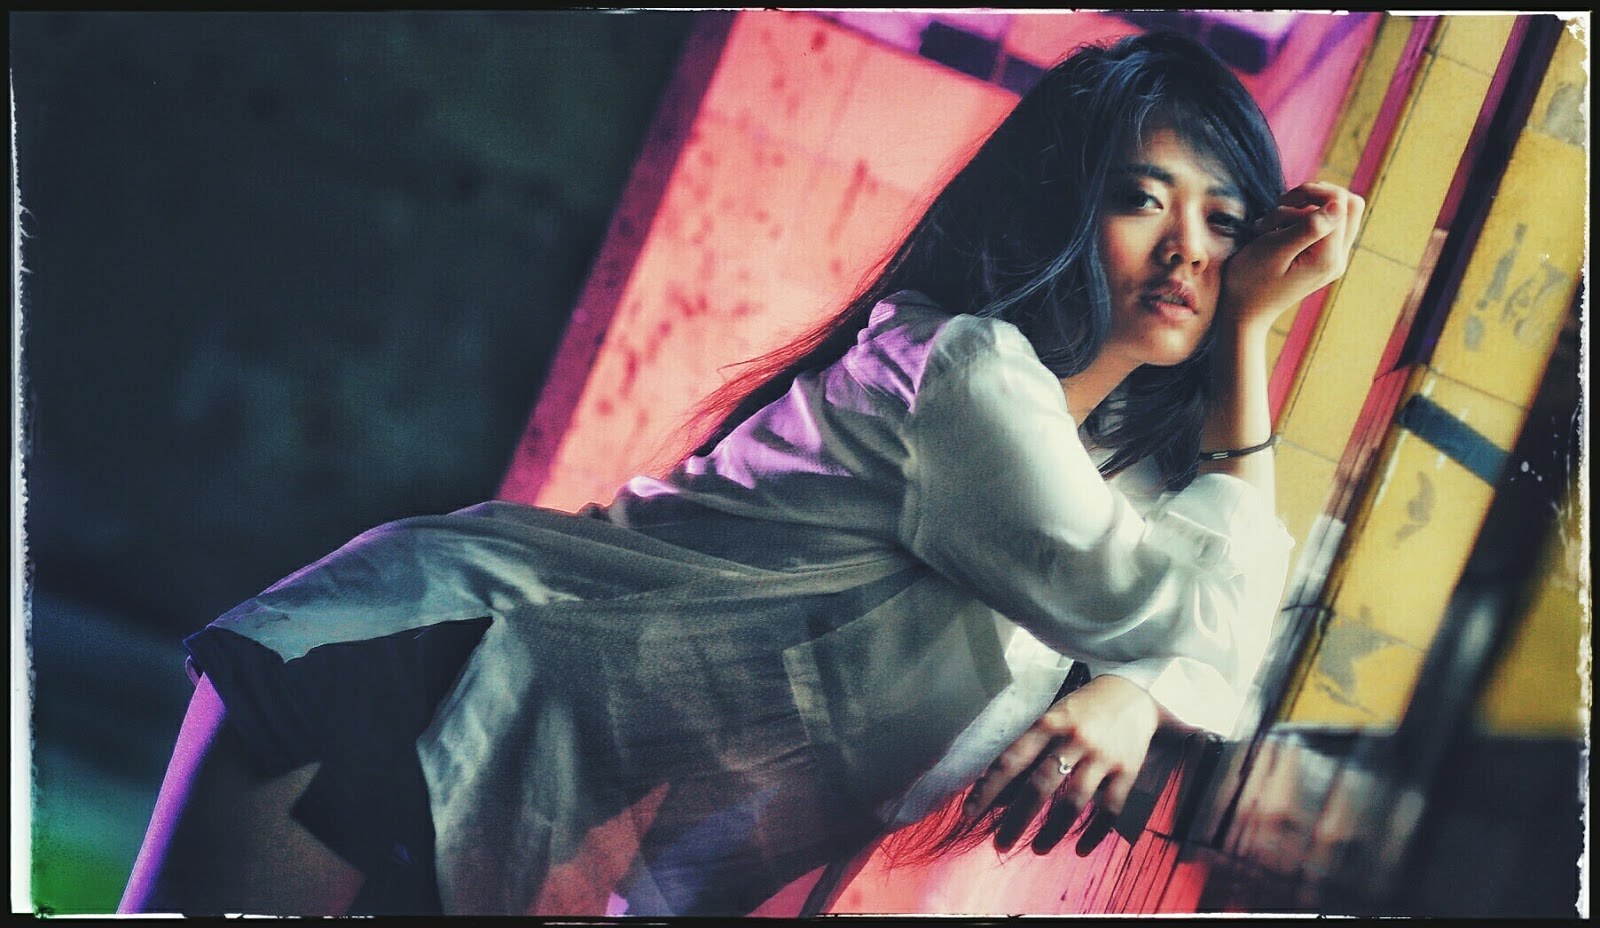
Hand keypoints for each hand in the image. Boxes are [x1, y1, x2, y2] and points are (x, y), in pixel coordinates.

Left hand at [962, 673, 1160, 854]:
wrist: (1134, 694)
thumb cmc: (1081, 712)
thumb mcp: (1050, 721)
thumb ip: (1027, 754)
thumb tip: (997, 796)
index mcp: (1049, 722)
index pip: (1012, 759)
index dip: (989, 788)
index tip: (970, 812)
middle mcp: (1075, 738)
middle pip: (1040, 785)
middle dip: (1017, 820)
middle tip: (1001, 844)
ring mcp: (1103, 755)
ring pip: (1074, 803)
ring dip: (1052, 832)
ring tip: (1038, 849)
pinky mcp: (1128, 771)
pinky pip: (1110, 811)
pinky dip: (1093, 834)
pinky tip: (1080, 850)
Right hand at [1222, 181, 1364, 332]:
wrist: (1244, 311)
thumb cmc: (1250, 281)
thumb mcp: (1274, 250)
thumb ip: (1308, 228)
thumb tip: (1338, 204)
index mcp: (1327, 258)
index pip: (1339, 203)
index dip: (1312, 192)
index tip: (1281, 202)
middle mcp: (1338, 259)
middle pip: (1349, 205)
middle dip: (1317, 195)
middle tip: (1285, 203)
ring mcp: (1333, 260)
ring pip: (1341, 212)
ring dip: (1311, 205)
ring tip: (1278, 219)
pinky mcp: (1324, 259)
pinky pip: (1330, 226)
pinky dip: (1308, 218)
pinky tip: (1283, 227)